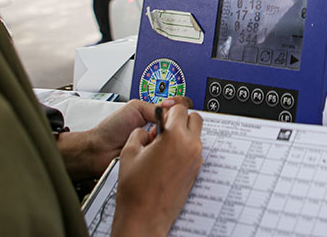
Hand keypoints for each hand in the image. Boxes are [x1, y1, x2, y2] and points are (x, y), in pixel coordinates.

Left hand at [57, 97, 189, 180]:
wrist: (99, 150)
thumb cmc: (111, 129)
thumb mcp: (134, 108)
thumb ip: (156, 108)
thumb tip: (174, 109)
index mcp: (154, 114)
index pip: (176, 108)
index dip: (181, 107)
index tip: (182, 108)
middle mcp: (159, 129)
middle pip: (179, 124)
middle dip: (178, 122)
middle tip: (170, 123)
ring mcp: (157, 145)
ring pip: (175, 140)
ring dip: (170, 137)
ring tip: (158, 136)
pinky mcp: (155, 159)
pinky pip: (166, 154)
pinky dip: (165, 151)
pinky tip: (158, 149)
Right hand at [112, 104, 203, 236]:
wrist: (144, 217)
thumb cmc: (136, 189)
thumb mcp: (129, 151)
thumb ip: (140, 133)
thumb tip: (148, 130)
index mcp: (175, 137)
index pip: (179, 109)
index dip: (167, 110)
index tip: (160, 117)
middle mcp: (190, 147)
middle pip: (195, 118)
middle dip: (181, 118)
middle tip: (166, 126)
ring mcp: (195, 160)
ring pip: (196, 135)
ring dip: (183, 134)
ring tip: (164, 145)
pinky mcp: (195, 172)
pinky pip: (194, 151)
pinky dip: (184, 148)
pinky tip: (167, 158)